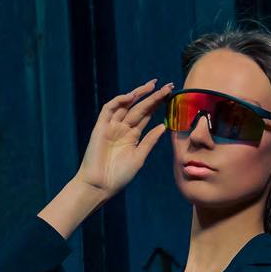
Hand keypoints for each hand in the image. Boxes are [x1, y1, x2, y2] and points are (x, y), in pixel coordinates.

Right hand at [76, 78, 174, 198]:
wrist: (100, 185)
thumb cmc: (119, 176)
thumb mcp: (139, 157)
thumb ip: (149, 141)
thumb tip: (163, 127)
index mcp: (132, 136)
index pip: (147, 115)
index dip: (157, 104)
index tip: (170, 95)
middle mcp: (123, 128)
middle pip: (139, 107)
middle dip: (152, 96)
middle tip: (167, 86)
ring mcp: (111, 126)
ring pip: (126, 105)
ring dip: (138, 94)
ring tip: (152, 86)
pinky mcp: (100, 127)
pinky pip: (109, 109)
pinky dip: (119, 101)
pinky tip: (131, 97)